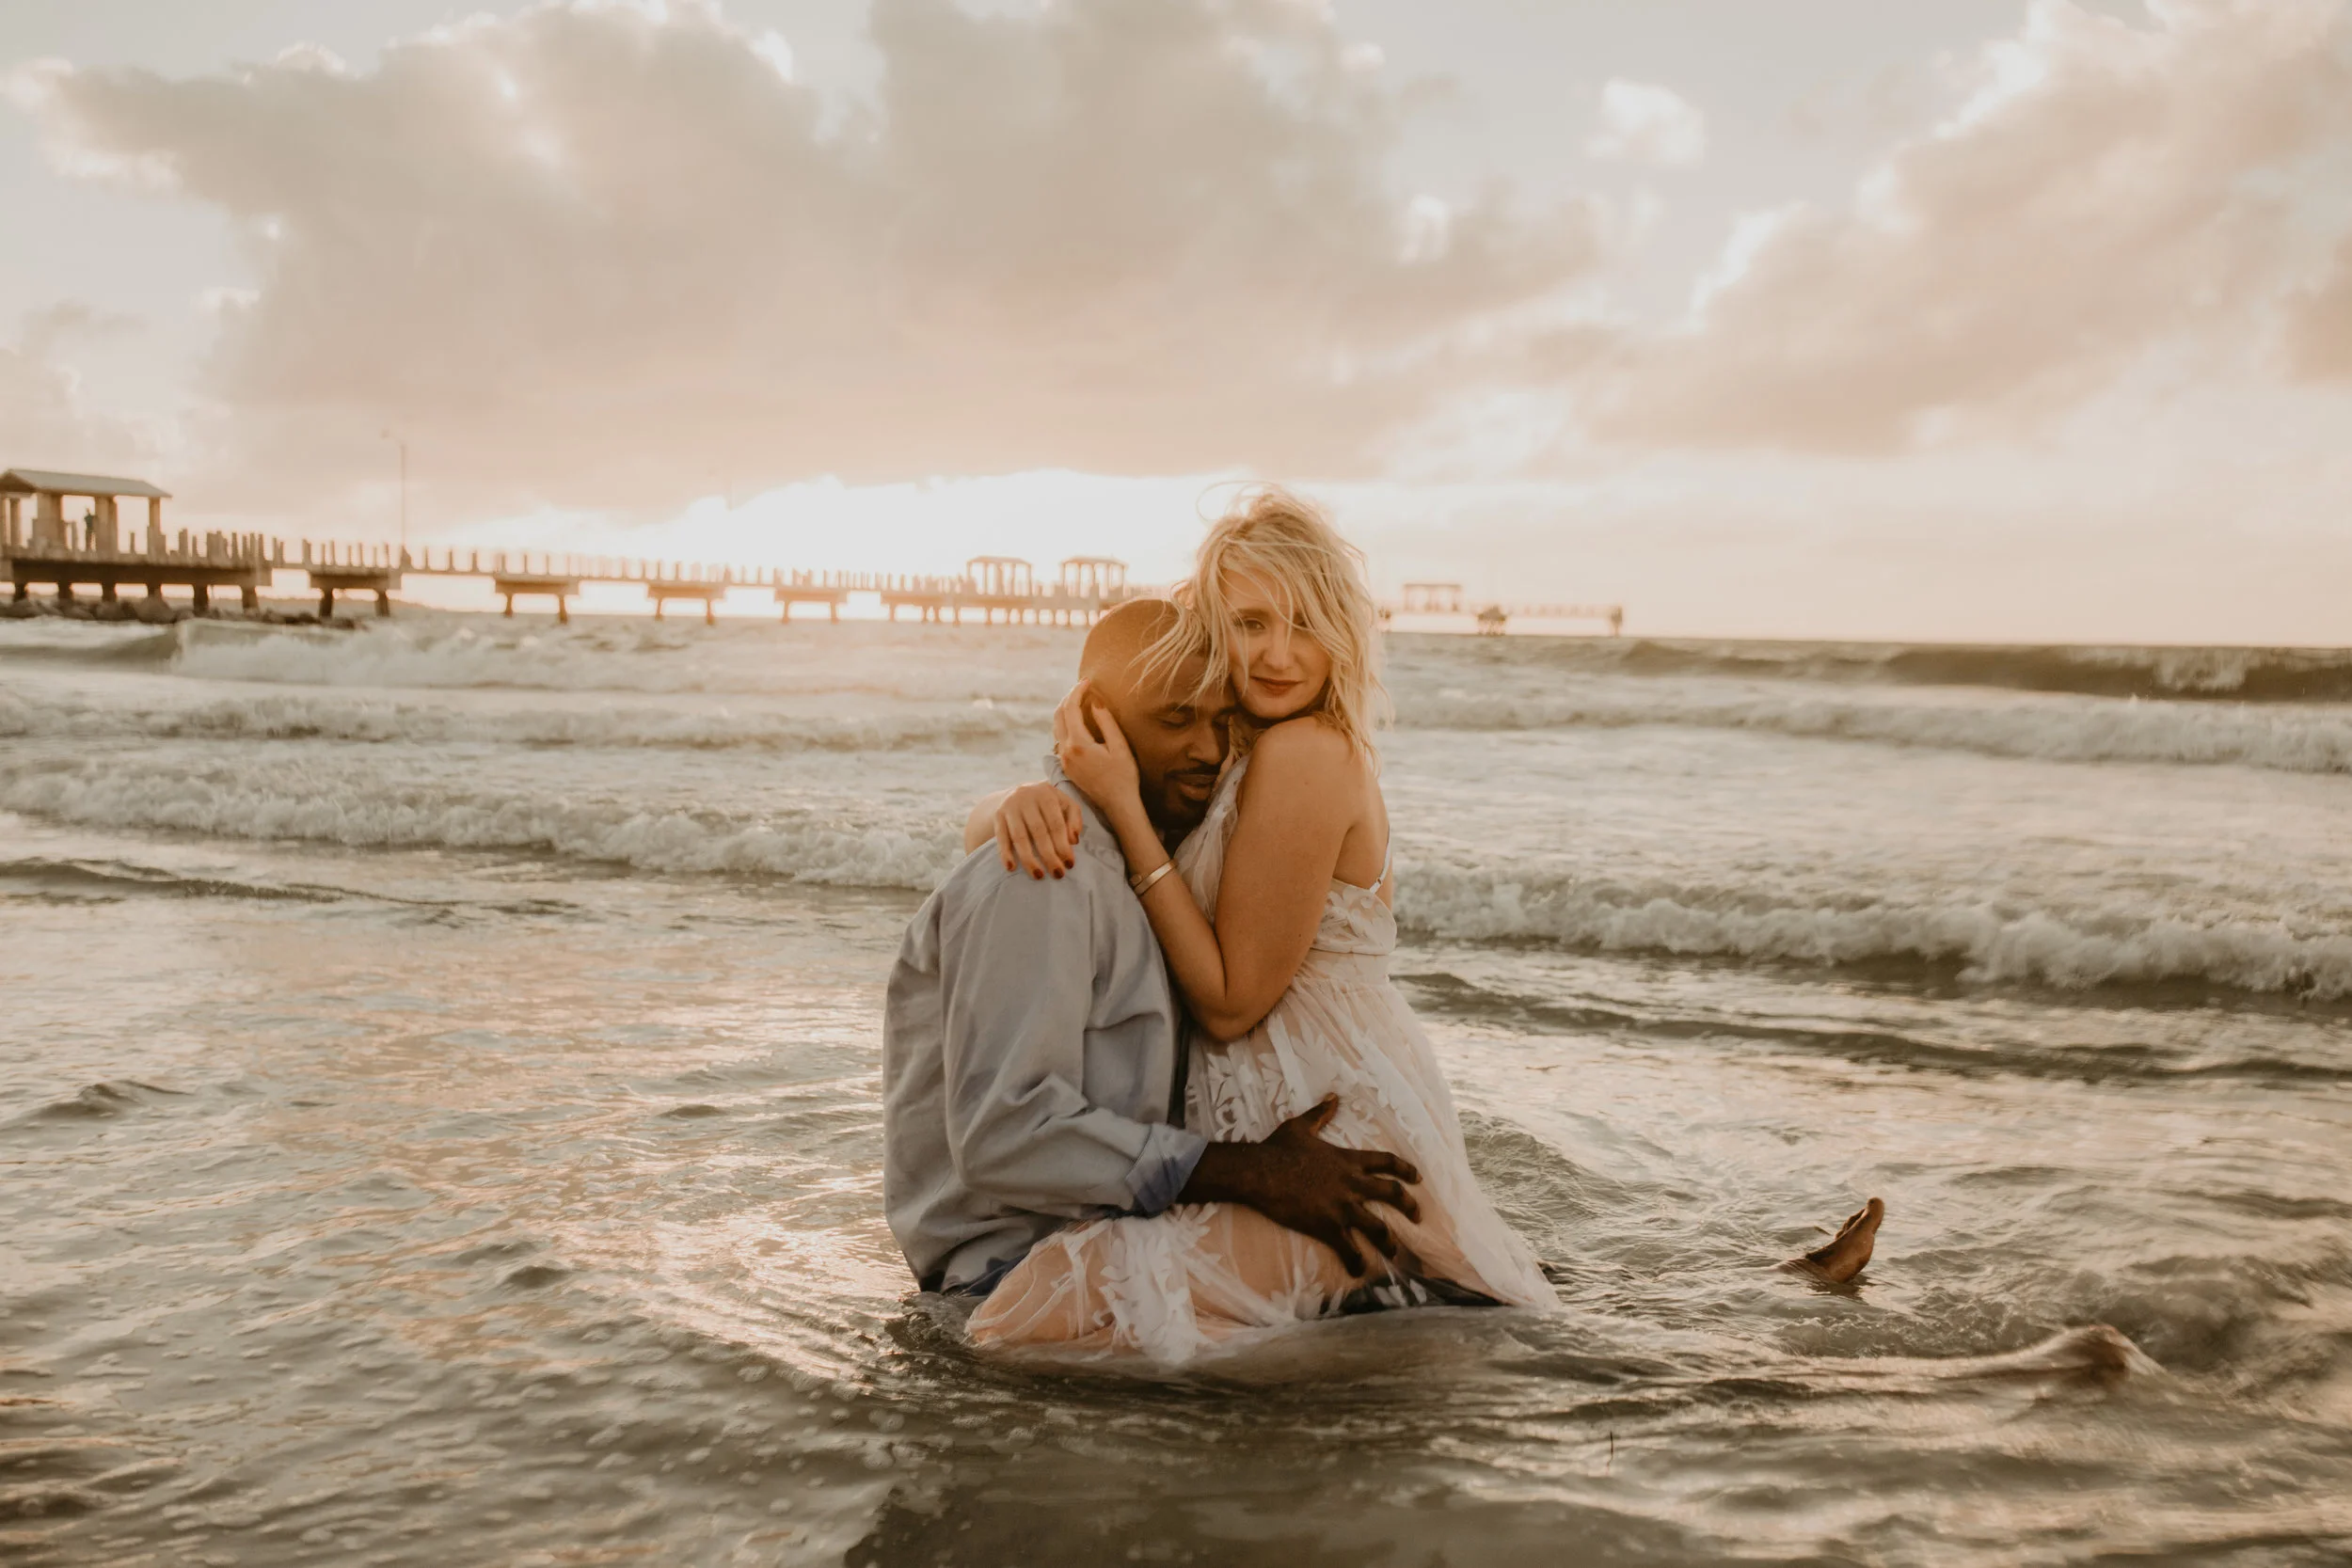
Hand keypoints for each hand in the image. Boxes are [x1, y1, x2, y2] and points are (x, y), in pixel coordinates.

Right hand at [993, 781, 1080, 879]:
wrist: (1016, 793)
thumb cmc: (1046, 804)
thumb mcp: (1064, 804)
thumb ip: (1074, 819)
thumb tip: (1073, 841)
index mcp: (1046, 794)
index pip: (1056, 824)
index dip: (1063, 845)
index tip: (1069, 864)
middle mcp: (1026, 798)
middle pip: (1038, 831)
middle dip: (1049, 855)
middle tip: (1057, 874)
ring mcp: (1010, 807)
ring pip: (1019, 837)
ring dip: (1029, 859)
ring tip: (1038, 875)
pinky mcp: (997, 816)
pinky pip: (1001, 838)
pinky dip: (1005, 853)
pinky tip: (1011, 867)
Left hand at [1051, 681, 1141, 822]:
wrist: (1117, 804)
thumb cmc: (1124, 776)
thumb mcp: (1120, 746)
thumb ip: (1106, 722)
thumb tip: (1094, 701)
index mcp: (1078, 744)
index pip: (1070, 708)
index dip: (1077, 691)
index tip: (1088, 681)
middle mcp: (1065, 751)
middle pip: (1058, 714)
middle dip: (1069, 697)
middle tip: (1083, 687)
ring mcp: (1063, 759)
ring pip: (1056, 726)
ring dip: (1065, 709)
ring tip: (1080, 699)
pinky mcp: (1065, 765)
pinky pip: (1060, 737)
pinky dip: (1066, 723)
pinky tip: (1078, 719)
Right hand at [1180, 1096, 1421, 1276]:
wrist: (1261, 1173)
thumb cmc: (1279, 1149)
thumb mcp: (1301, 1126)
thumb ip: (1320, 1113)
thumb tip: (1333, 1096)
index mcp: (1348, 1160)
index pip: (1386, 1163)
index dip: (1405, 1170)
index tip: (1417, 1179)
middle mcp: (1352, 1184)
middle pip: (1392, 1195)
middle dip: (1409, 1207)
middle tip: (1418, 1217)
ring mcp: (1342, 1207)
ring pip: (1378, 1228)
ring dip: (1389, 1242)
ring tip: (1395, 1253)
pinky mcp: (1328, 1227)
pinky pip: (1349, 1249)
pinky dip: (1356, 1262)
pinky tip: (1359, 1272)